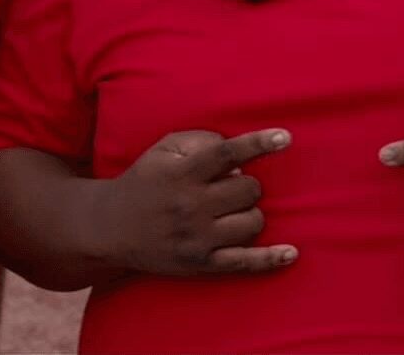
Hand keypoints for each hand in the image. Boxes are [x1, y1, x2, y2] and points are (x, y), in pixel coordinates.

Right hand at [90, 129, 296, 276]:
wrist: (111, 226)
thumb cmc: (145, 180)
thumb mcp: (163, 150)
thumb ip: (200, 140)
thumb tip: (238, 155)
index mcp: (183, 173)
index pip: (227, 154)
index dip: (258, 144)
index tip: (285, 137)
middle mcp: (192, 205)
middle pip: (248, 189)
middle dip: (248, 184)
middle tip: (230, 187)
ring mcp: (198, 238)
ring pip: (253, 221)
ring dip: (250, 212)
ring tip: (232, 210)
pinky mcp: (202, 264)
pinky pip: (245, 262)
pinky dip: (271, 258)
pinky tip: (292, 253)